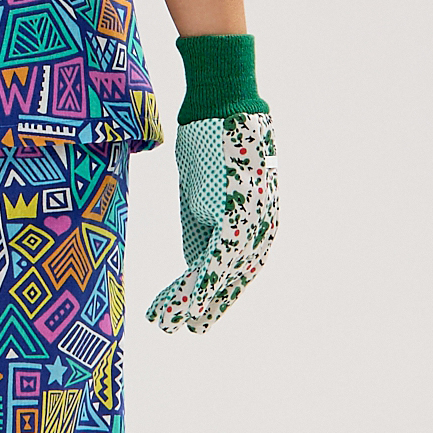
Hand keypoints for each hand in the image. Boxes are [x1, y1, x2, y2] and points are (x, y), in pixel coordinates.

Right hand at [146, 111, 278, 333]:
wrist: (220, 104)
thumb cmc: (211, 140)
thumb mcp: (204, 191)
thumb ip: (203, 227)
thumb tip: (195, 264)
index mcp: (258, 220)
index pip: (238, 267)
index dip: (217, 293)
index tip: (197, 313)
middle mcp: (263, 225)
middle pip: (234, 278)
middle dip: (209, 306)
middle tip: (186, 328)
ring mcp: (252, 221)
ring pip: (222, 276)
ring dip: (194, 303)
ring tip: (169, 322)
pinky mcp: (235, 214)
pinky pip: (215, 262)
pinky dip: (198, 287)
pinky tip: (183, 306)